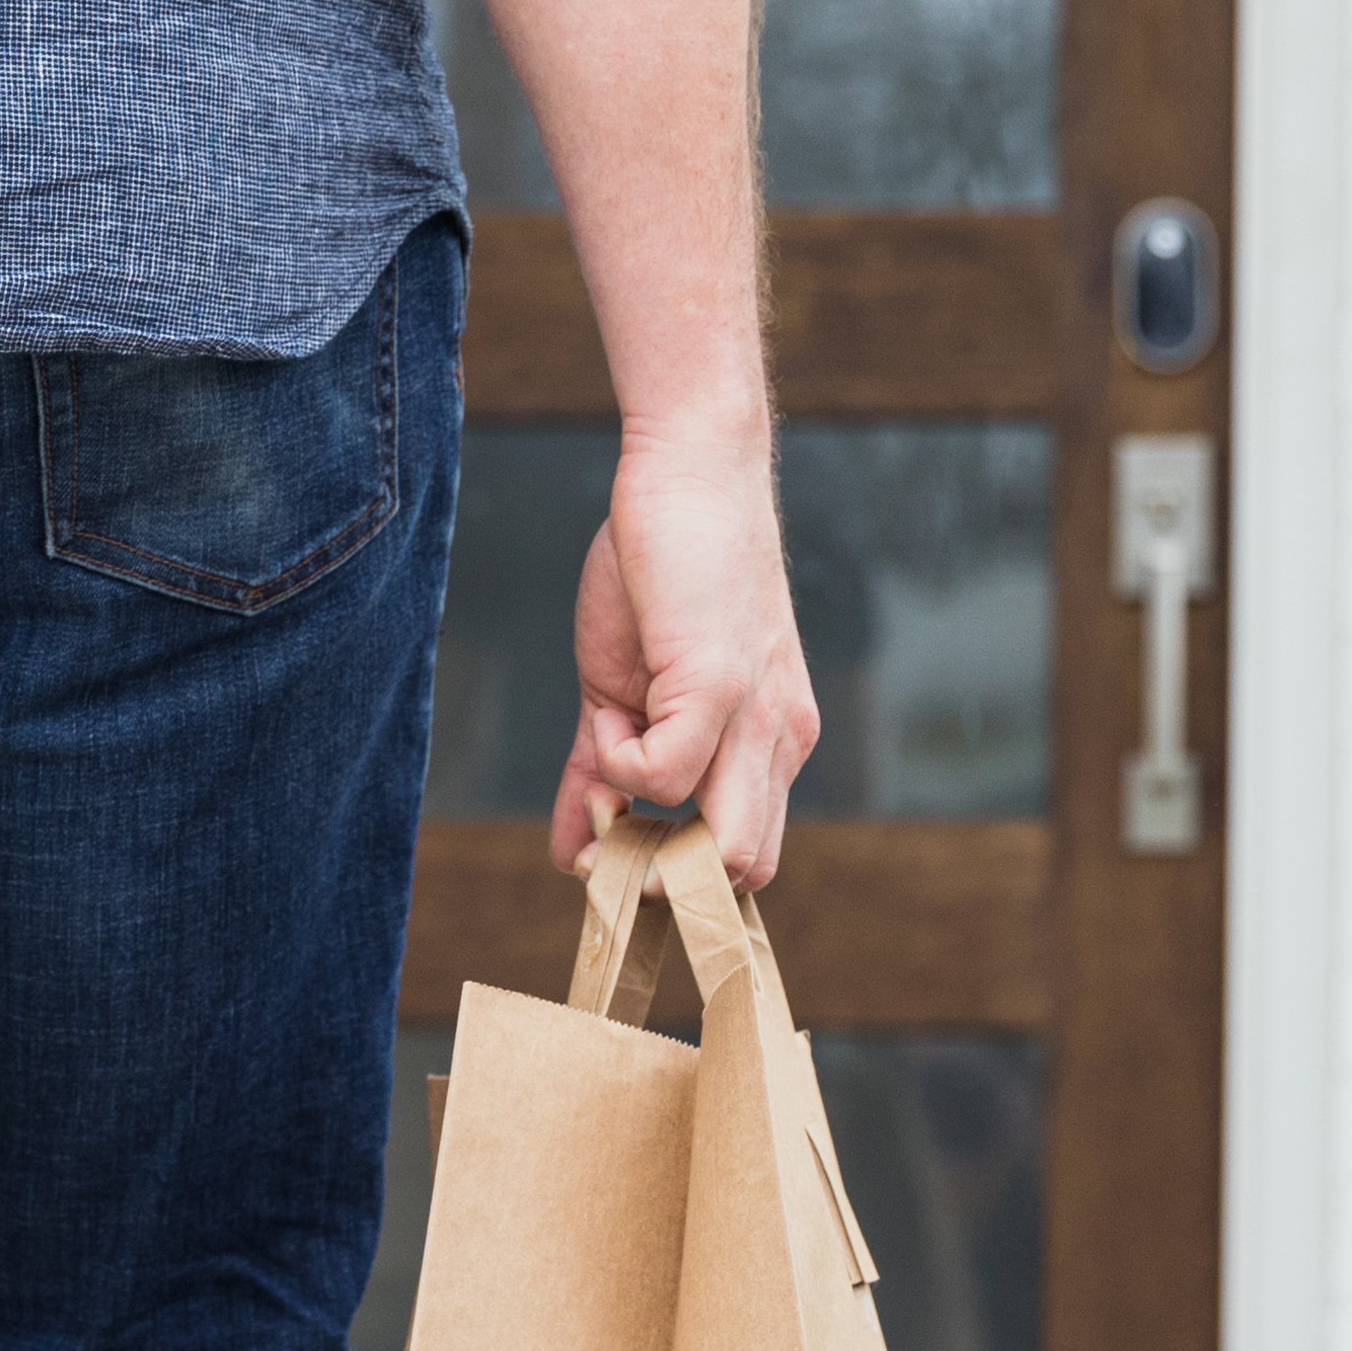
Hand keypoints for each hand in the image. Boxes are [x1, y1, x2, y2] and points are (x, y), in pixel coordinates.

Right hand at [549, 431, 824, 885]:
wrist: (690, 471)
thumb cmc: (661, 571)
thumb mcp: (628, 690)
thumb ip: (605, 772)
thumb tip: (571, 855)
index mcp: (771, 743)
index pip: (745, 857)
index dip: (677, 873)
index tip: (613, 843)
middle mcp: (781, 740)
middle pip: (744, 872)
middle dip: (663, 879)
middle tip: (605, 827)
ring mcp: (759, 719)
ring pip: (724, 851)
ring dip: (641, 825)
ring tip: (610, 742)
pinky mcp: (721, 687)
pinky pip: (660, 779)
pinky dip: (617, 763)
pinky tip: (612, 705)